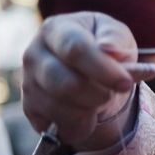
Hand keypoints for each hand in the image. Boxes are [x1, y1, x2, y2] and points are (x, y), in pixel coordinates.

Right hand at [22, 12, 154, 148]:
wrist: (88, 66)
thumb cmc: (104, 44)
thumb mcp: (116, 33)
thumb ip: (115, 38)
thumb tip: (110, 50)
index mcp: (56, 29)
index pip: (75, 50)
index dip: (103, 69)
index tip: (126, 83)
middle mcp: (34, 55)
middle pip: (66, 84)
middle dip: (100, 94)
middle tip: (120, 91)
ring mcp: (28, 82)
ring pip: (61, 108)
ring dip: (93, 109)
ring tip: (105, 98)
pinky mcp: (30, 107)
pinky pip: (56, 125)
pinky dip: (80, 125)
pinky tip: (90, 113)